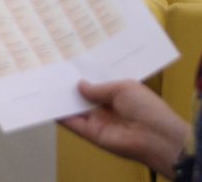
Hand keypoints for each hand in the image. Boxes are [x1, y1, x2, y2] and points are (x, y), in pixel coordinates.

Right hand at [60, 79, 189, 177]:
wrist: (154, 136)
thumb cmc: (146, 108)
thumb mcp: (122, 88)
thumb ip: (98, 88)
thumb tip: (80, 85)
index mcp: (118, 93)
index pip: (98, 84)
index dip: (85, 76)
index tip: (70, 65)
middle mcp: (107, 107)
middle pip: (84, 97)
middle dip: (71, 87)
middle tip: (55, 73)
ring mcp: (99, 121)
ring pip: (76, 109)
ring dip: (63, 101)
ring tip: (47, 85)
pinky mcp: (92, 134)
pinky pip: (74, 124)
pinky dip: (62, 116)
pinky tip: (51, 105)